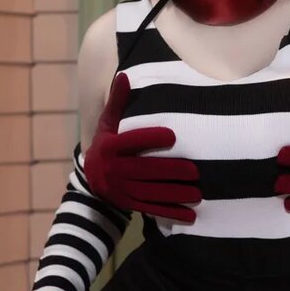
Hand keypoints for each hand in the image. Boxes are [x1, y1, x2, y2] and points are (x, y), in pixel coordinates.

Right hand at [84, 72, 200, 223]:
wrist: (91, 179)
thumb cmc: (107, 144)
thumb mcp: (107, 123)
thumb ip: (118, 102)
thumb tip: (124, 75)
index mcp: (110, 147)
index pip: (132, 142)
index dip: (151, 138)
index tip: (173, 136)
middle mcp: (114, 170)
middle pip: (146, 170)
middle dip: (172, 172)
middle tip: (196, 171)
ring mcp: (122, 190)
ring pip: (152, 192)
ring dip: (176, 194)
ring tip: (198, 194)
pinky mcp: (130, 204)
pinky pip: (152, 210)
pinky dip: (172, 213)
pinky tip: (190, 215)